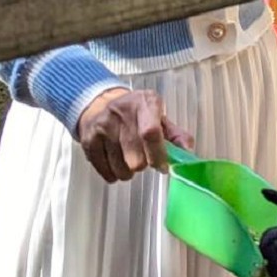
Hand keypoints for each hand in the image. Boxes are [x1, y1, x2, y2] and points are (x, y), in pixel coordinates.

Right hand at [76, 87, 194, 183]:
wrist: (100, 104)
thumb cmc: (136, 114)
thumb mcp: (159, 116)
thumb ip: (176, 136)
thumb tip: (187, 153)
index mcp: (145, 103)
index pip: (151, 133)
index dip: (158, 155)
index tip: (163, 165)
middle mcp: (122, 112)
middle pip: (136, 158)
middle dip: (144, 164)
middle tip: (144, 156)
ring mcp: (103, 126)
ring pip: (122, 169)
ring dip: (129, 171)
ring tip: (129, 157)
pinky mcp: (89, 140)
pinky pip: (107, 172)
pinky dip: (114, 173)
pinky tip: (116, 160)